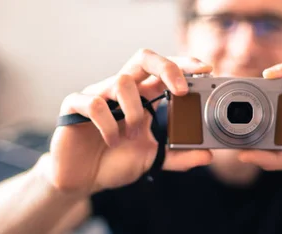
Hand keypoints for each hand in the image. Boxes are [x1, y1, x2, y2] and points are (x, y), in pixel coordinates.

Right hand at [44, 49, 212, 193]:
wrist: (82, 179)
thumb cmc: (115, 161)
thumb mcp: (153, 159)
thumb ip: (179, 156)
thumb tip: (207, 154)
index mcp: (141, 96)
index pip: (163, 69)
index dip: (183, 64)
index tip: (205, 70)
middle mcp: (121, 89)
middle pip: (144, 58)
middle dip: (166, 67)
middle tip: (181, 90)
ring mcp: (97, 94)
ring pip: (121, 82)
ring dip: (134, 112)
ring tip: (133, 136)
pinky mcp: (74, 107)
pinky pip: (94, 103)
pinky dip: (108, 125)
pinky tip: (111, 141)